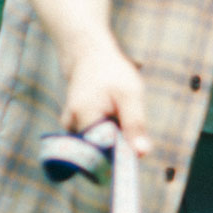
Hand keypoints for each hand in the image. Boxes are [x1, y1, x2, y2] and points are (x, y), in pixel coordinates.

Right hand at [57, 39, 149, 157]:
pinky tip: (111, 114)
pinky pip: (99, 139)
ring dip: (116, 136)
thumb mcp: (131, 95)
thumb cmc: (112, 73)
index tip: (133, 145)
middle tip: (124, 118)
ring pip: (101, 145)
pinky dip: (110, 131)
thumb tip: (140, 154)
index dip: (121, 155)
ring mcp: (71, 126)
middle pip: (102, 151)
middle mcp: (71, 125)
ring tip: (117, 112)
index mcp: (82, 117)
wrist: (89, 56)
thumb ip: (135, 125)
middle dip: (120, 144)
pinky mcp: (76, 127)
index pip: (103, 153)